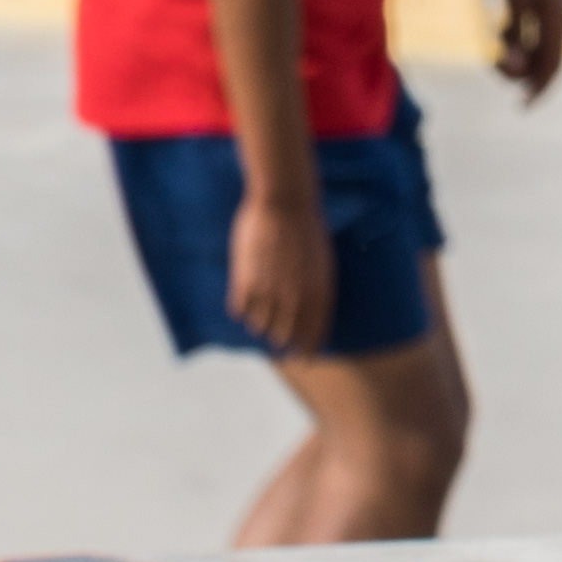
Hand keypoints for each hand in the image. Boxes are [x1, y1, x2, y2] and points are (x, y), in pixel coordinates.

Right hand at [228, 178, 335, 358]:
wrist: (284, 201)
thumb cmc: (306, 226)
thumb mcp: (322, 261)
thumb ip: (316, 290)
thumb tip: (308, 313)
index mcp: (319, 292)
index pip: (313, 334)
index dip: (308, 350)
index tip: (304, 360)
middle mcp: (294, 298)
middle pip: (284, 336)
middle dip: (281, 340)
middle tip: (278, 340)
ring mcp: (269, 292)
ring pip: (259, 326)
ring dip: (260, 321)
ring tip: (261, 308)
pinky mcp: (245, 283)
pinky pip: (239, 310)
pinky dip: (242, 306)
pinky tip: (245, 294)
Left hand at [498, 0, 561, 97]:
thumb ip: (516, 33)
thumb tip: (515, 64)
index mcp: (557, 24)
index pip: (551, 67)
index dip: (538, 90)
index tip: (522, 107)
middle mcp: (559, 26)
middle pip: (541, 65)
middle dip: (517, 72)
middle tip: (492, 61)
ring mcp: (552, 20)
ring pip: (533, 54)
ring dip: (513, 56)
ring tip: (496, 40)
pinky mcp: (542, 14)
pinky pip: (528, 40)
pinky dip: (512, 42)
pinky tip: (502, 28)